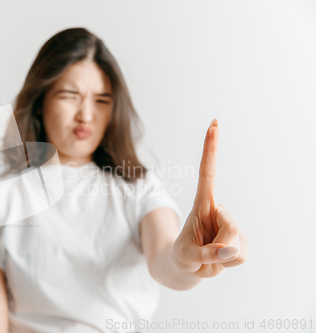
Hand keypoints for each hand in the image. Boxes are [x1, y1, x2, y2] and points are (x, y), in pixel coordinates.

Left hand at [171, 119, 247, 277]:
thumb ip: (206, 254)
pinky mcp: (239, 238)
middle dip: (219, 246)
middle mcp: (218, 210)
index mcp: (201, 204)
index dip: (211, 151)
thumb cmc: (182, 256)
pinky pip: (241, 254)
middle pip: (230, 228)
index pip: (208, 174)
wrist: (187, 266)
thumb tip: (229, 251)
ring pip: (238, 243)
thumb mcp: (187, 257)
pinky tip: (221, 257)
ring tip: (210, 254)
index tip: (213, 126)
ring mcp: (230, 224)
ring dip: (223, 257)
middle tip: (205, 251)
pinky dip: (230, 262)